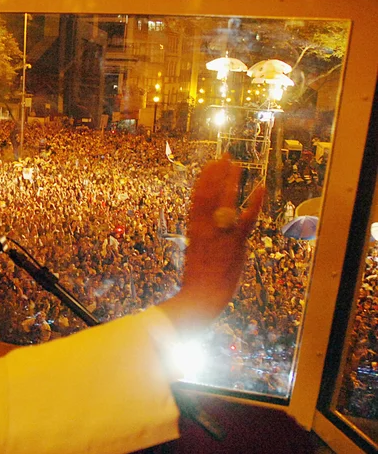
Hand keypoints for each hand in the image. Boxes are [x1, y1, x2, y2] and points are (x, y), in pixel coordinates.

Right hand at [160, 154, 263, 334]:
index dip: (204, 180)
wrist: (200, 297)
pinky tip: (260, 187)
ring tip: (235, 164)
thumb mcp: (196, 257)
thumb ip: (204, 242)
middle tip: (223, 157)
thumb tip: (208, 237)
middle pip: (209, 193)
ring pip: (224, 201)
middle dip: (216, 174)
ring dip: (230, 181)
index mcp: (194, 229)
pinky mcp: (235, 242)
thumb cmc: (197, 283)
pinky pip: (247, 218)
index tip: (208, 166)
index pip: (197, 198)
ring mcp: (219, 232)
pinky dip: (254, 202)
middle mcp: (204, 226)